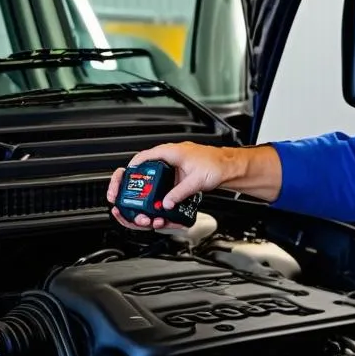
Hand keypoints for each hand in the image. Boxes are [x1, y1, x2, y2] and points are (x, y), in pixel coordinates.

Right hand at [107, 141, 241, 229]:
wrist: (230, 166)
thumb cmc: (217, 165)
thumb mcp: (196, 181)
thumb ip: (179, 193)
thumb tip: (167, 203)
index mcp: (171, 152)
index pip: (143, 157)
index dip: (131, 169)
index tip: (123, 179)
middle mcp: (170, 157)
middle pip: (144, 168)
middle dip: (134, 182)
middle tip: (125, 193)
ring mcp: (174, 165)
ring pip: (153, 176)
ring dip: (146, 188)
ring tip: (140, 200)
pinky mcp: (178, 174)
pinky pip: (162, 181)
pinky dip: (157, 190)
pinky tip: (157, 200)